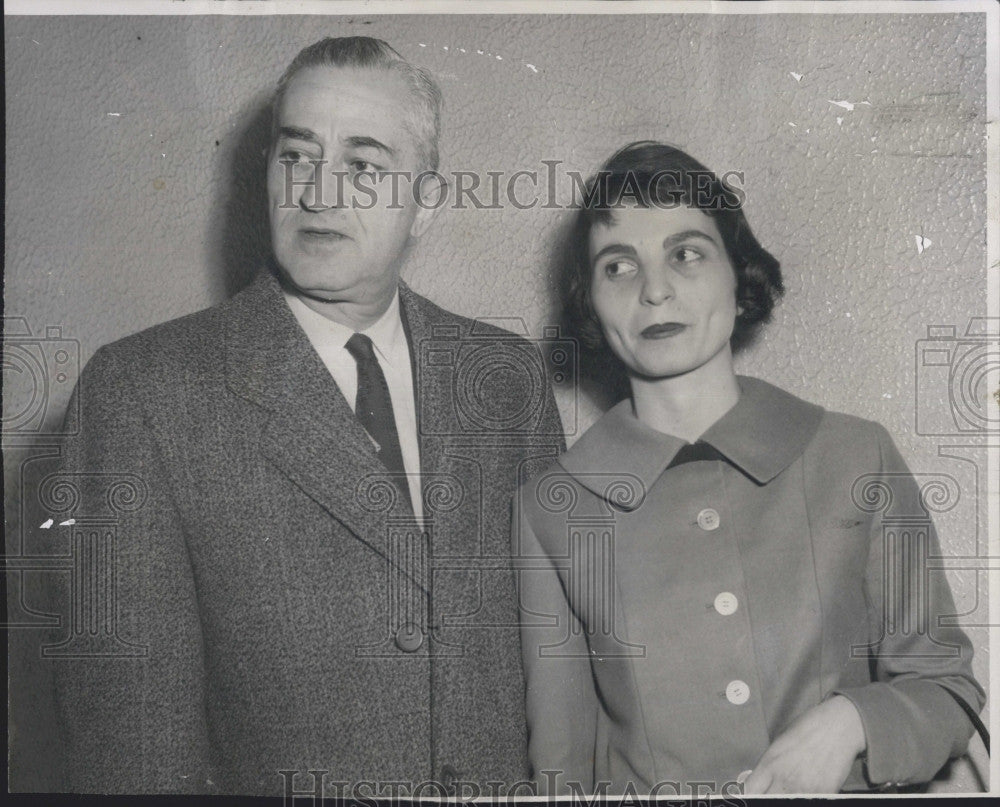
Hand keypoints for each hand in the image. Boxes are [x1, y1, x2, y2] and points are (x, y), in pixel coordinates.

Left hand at [742, 695, 865, 794]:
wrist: (838, 725)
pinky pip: (809, 802)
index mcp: (770, 763)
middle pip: (767, 800)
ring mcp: (805, 789)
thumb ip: (770, 764)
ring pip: (788, 803)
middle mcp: (784, 778)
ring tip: (787, 791)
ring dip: (786, 798)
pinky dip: (806, 798)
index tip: (753, 794)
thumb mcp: (780, 743)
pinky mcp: (824, 793)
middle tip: (772, 792)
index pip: (750, 790)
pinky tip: (805, 791)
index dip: (749, 794)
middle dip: (767, 798)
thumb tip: (761, 780)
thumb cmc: (807, 728)